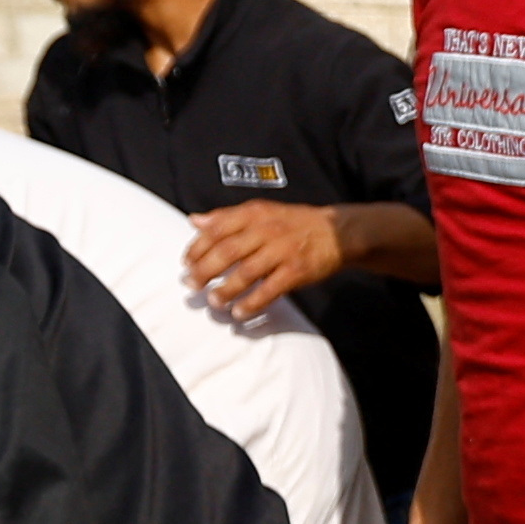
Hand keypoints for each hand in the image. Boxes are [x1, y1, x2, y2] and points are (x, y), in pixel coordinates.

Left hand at [185, 202, 348, 318]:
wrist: (337, 231)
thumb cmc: (296, 223)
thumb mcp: (261, 211)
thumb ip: (227, 217)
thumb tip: (195, 221)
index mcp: (254, 214)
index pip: (217, 229)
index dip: (198, 247)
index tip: (186, 263)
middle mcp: (266, 230)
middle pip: (227, 251)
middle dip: (205, 270)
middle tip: (192, 285)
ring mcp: (282, 251)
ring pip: (246, 272)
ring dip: (226, 289)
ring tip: (214, 302)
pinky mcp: (297, 271)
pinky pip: (270, 290)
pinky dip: (252, 302)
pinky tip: (240, 312)